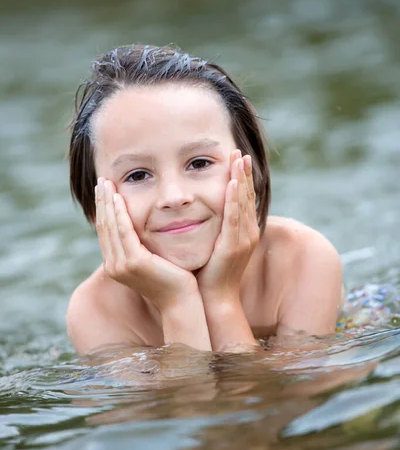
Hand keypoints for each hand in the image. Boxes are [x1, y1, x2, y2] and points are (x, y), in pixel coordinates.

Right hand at [95, 178, 197, 309]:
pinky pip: (124, 231)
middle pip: (103, 226)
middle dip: (101, 202)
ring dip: (107, 202)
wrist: (181, 301)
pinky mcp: (134, 262)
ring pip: (110, 226)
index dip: (103, 210)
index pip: (105, 232)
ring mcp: (121, 265)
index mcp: (115, 265)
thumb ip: (140, 248)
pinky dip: (120, 213)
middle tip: (101, 180)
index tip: (104, 190)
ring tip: (106, 183)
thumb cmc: (172, 281)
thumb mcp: (151, 262)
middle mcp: (113, 266)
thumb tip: (139, 231)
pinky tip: (119, 197)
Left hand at [196, 150, 259, 299]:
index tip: (238, 158)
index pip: (244, 198)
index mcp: (244, 231)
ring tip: (238, 159)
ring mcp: (243, 239)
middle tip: (240, 151)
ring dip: (241, 179)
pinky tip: (232, 183)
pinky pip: (234, 218)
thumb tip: (200, 210)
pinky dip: (234, 200)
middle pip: (247, 196)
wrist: (213, 298)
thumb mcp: (214, 244)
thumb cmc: (209, 272)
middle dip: (244, 172)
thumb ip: (213, 226)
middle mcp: (248, 232)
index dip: (242, 178)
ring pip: (243, 203)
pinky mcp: (233, 246)